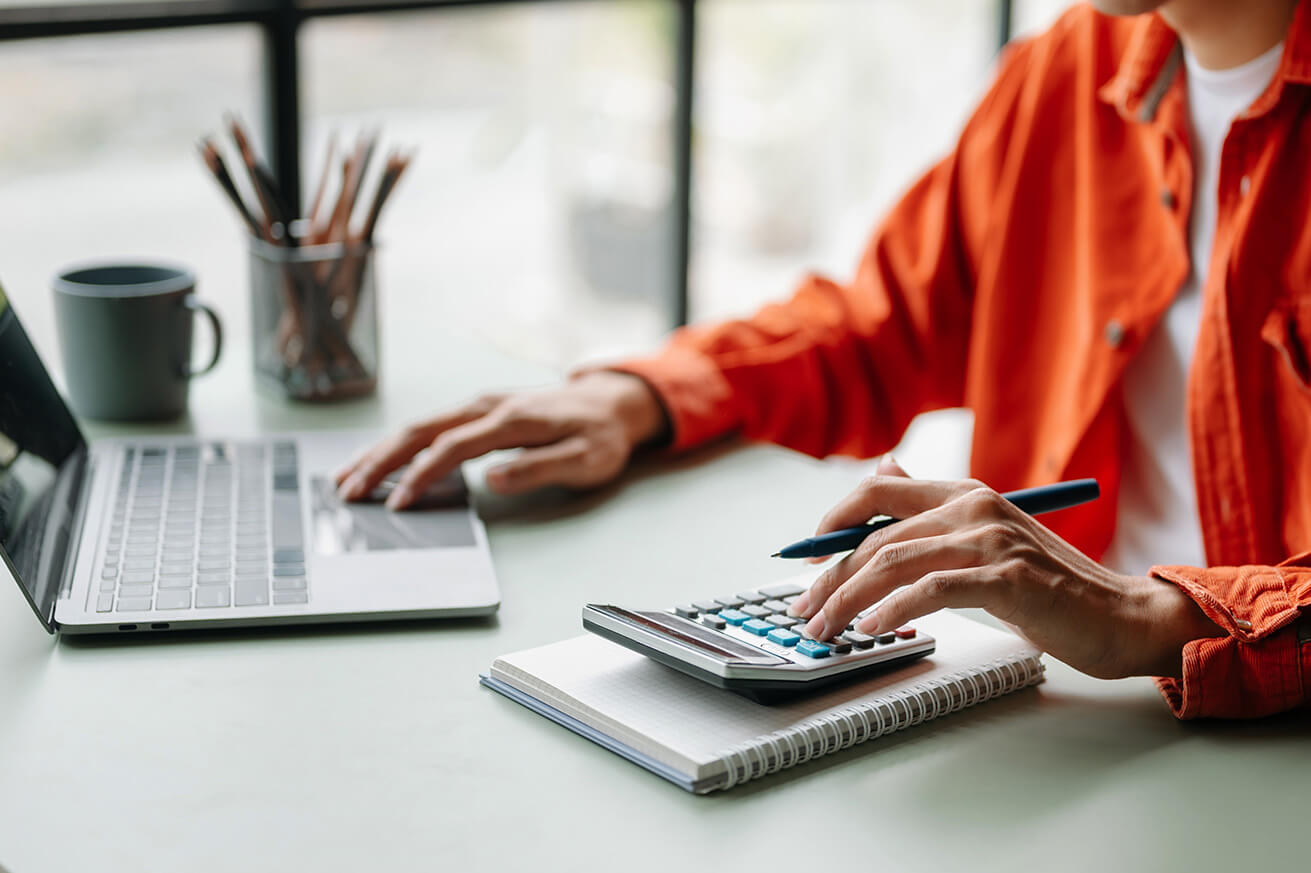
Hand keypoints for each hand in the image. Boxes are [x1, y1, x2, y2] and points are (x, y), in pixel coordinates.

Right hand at [335, 371, 667, 508]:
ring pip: (418, 426)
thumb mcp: (585, 459)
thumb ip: (540, 468)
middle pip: (421, 431)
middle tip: (347, 491)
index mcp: (512, 419)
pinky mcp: (478, 412)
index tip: (399, 503)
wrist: (611, 403)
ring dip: (380, 452)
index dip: (422, 474)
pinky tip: (378, 461)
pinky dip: (398, 445)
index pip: (453, 447)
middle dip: (380, 461)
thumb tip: (493, 479)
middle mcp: (488, 407)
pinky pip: (429, 427)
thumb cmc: (600, 436)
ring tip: (345, 477)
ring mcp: (480, 407)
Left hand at [788, 457, 1221, 678]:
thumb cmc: (1051, 588)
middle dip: (831, 577)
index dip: (833, 520)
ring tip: (827, 628)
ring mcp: (992, 540)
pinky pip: (932, 589)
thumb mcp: (987, 540)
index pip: (879, 490)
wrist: (1121, 617)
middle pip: (877, 536)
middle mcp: (975, 508)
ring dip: (849, 598)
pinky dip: (893, 609)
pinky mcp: (1007, 579)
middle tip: (806, 611)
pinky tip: (873, 629)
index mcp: (967, 494)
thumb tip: (884, 470)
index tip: (805, 558)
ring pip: (894, 561)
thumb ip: (936, 514)